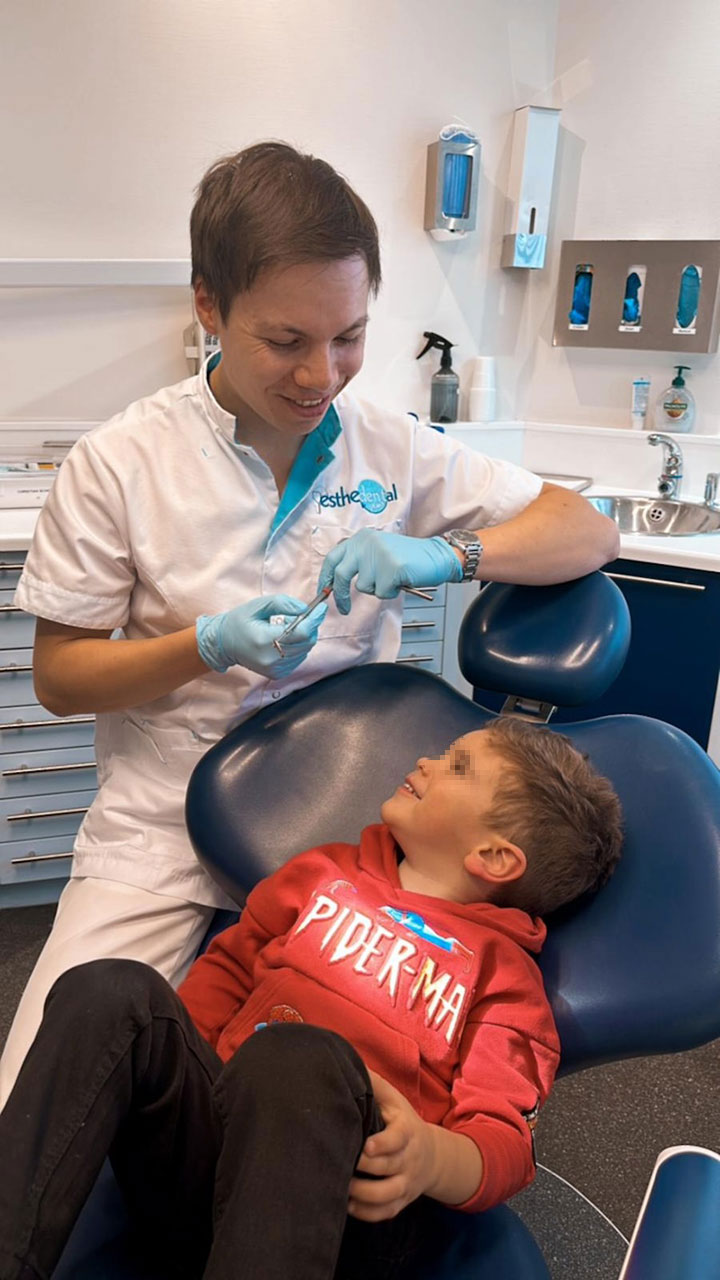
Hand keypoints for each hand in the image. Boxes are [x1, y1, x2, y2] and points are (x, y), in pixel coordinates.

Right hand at [196, 594, 326, 677]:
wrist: (223, 644)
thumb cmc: (240, 621)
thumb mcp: (258, 605)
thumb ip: (283, 603)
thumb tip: (305, 609)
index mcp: (264, 640)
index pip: (301, 632)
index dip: (314, 619)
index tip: (321, 607)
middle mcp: (271, 659)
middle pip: (307, 642)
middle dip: (310, 626)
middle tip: (299, 615)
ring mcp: (275, 669)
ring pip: (305, 650)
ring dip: (303, 636)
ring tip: (284, 627)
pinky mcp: (277, 674)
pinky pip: (299, 658)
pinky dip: (298, 647)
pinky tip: (283, 640)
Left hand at [317, 530, 462, 614]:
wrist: (436, 556)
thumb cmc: (409, 558)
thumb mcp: (378, 551)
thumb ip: (358, 561)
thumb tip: (336, 583)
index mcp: (361, 538)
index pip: (332, 558)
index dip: (326, 577)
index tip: (324, 592)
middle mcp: (366, 543)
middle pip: (341, 575)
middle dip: (340, 595)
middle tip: (344, 608)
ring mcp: (378, 555)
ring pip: (364, 587)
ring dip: (378, 589)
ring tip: (393, 578)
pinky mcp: (390, 568)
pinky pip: (381, 592)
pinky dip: (391, 592)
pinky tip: (401, 580)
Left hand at [347, 1071, 435, 1220]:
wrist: (431, 1154)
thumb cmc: (402, 1121)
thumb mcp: (394, 1099)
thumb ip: (373, 1084)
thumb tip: (346, 1062)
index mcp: (406, 1131)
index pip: (398, 1139)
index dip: (383, 1144)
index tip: (365, 1147)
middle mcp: (409, 1159)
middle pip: (388, 1168)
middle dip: (364, 1170)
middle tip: (339, 1165)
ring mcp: (406, 1182)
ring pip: (388, 1195)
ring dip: (364, 1195)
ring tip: (342, 1189)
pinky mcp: (401, 1201)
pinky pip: (386, 1212)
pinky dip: (367, 1213)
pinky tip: (348, 1206)